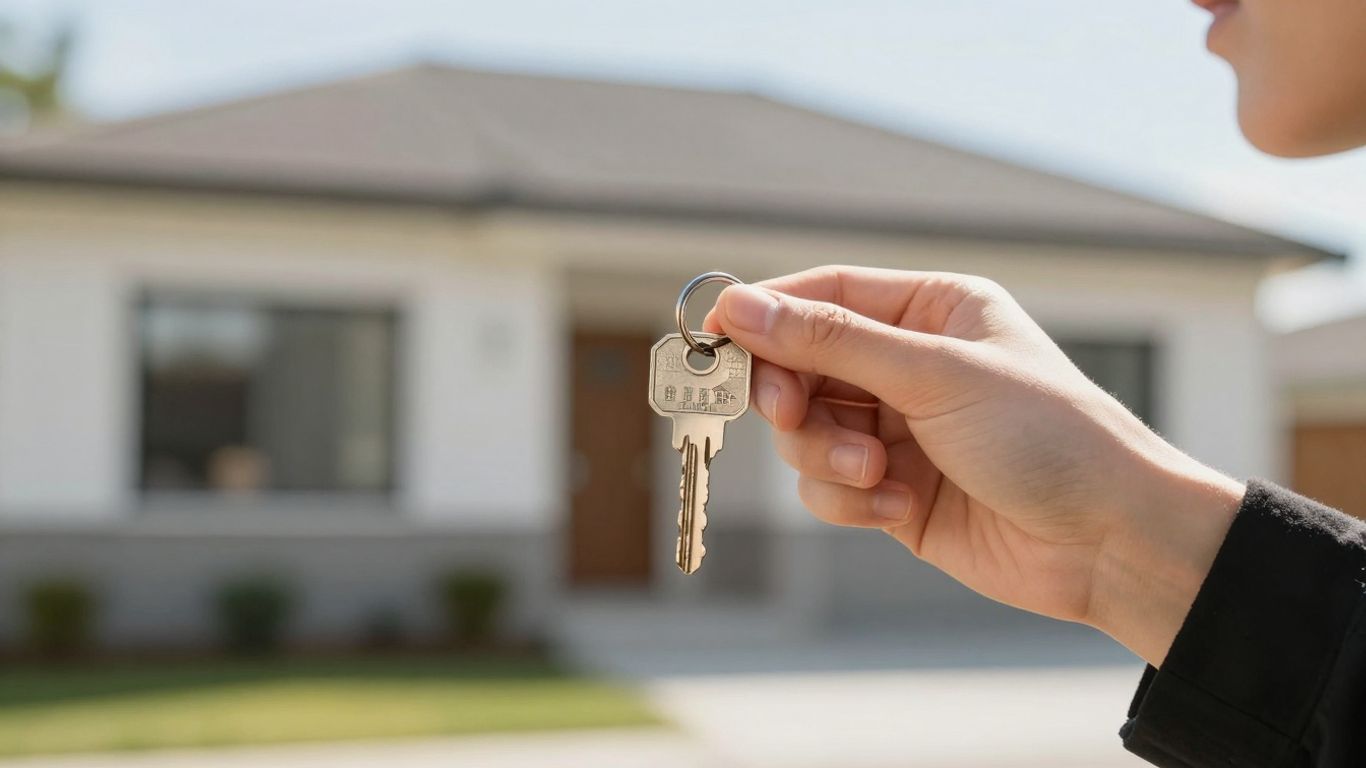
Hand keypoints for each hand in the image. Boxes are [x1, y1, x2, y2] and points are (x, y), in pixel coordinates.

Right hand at [703, 266, 1244, 664]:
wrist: (1110, 542)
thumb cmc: (1048, 436)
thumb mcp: (934, 375)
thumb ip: (830, 341)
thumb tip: (739, 307)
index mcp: (930, 310)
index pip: (822, 294)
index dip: (764, 314)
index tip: (713, 337)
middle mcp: (908, 364)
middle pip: (800, 367)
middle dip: (795, 400)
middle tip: (793, 417)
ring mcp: (898, 430)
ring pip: (806, 433)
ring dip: (828, 458)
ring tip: (880, 476)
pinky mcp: (893, 492)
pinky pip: (828, 488)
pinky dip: (851, 501)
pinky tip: (902, 508)